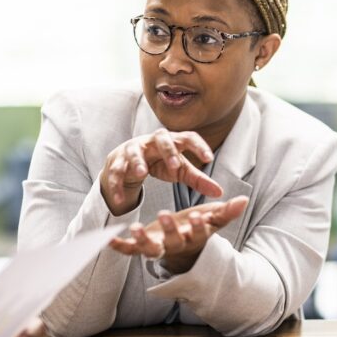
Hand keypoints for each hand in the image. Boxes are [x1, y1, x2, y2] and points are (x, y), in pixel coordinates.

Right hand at [100, 129, 222, 214]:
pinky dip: (117, 185)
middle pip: (161, 137)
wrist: (130, 162)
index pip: (188, 137)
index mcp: (173, 141)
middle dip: (168, 150)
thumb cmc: (161, 163)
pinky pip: (116, 171)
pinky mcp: (117, 161)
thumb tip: (220, 192)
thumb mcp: (180, 171)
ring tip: (141, 173)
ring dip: (137, 161)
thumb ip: (198, 180)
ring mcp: (134, 149)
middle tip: (175, 166)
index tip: (209, 158)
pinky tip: (119, 200)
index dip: (199, 146)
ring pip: (134, 151)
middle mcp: (153, 141)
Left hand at [109, 195, 248, 272]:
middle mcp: (175, 245)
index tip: (199, 216)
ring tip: (135, 228)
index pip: (198, 233)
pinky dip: (119, 247)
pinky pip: (130, 251)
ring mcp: (158, 248)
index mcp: (193, 237)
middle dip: (169, 229)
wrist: (182, 249)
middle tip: (165, 213)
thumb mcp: (212, 219)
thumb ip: (226, 211)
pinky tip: (108, 239)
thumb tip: (244, 199)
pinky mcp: (142, 247)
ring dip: (142, 240)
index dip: (198, 226)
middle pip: (173, 242)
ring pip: (150, 249)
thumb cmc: (197, 228)